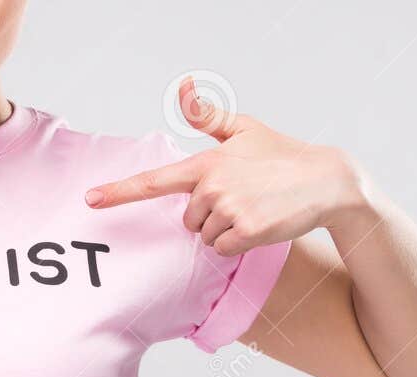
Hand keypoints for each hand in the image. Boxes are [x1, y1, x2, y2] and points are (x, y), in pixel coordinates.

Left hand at [84, 77, 371, 255]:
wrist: (327, 181)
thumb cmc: (281, 155)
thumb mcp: (244, 130)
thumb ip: (207, 116)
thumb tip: (183, 87)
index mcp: (206, 163)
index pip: (154, 181)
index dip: (118, 192)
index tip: (90, 200)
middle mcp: (212, 187)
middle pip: (186, 219)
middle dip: (208, 214)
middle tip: (242, 197)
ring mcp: (228, 210)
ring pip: (204, 236)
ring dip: (224, 229)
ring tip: (253, 208)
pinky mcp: (245, 232)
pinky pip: (220, 250)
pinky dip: (236, 244)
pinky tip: (258, 224)